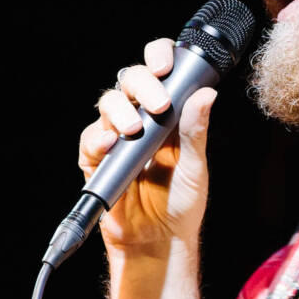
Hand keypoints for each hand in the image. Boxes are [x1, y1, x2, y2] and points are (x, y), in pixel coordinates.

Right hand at [78, 38, 216, 250]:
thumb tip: (207, 94)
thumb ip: (196, 130)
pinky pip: (90, 139)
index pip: (159, 72)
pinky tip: (112, 142)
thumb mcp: (195, 166)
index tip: (165, 64)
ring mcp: (117, 137)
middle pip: (131, 80)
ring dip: (121, 110)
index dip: (158, 57)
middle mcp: (141, 118)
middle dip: (143, 83)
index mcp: (168, 114)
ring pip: (108, 104)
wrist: (159, 241)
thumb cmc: (181, 204)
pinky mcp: (98, 160)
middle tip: (160, 104)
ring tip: (135, 129)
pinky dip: (99, 138)